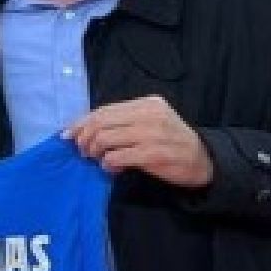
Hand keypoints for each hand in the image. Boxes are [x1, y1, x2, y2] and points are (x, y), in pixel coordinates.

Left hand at [63, 96, 214, 188]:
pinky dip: (108, 163)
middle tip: (83, 151)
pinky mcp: (154, 154)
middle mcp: (149, 114)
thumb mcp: (149, 123)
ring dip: (94, 152)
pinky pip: (118, 157)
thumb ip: (122, 122)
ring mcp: (153, 134)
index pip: (104, 110)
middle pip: (101, 122)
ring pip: (106, 138)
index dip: (82, 122)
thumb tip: (83, 130)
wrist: (203, 159)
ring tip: (97, 159)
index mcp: (146, 103)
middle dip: (84, 138)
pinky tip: (110, 167)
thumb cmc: (170, 142)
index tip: (68, 135)